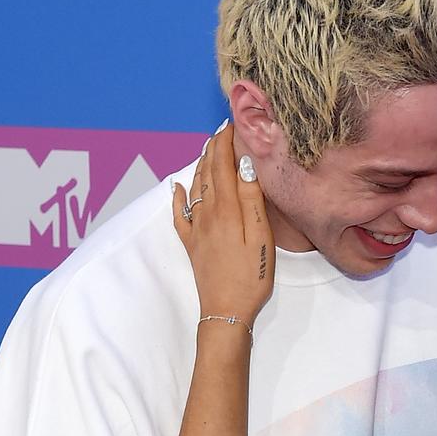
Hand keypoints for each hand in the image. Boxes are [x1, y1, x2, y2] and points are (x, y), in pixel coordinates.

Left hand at [172, 123, 274, 325]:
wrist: (226, 311)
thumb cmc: (251, 276)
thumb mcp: (260, 237)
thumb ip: (252, 200)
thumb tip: (245, 165)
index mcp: (226, 209)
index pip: (224, 166)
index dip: (226, 143)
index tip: (232, 124)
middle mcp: (207, 214)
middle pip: (208, 173)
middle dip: (213, 149)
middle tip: (221, 130)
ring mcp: (196, 229)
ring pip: (195, 188)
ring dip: (201, 165)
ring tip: (207, 149)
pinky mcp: (192, 244)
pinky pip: (180, 214)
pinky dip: (178, 196)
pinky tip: (176, 187)